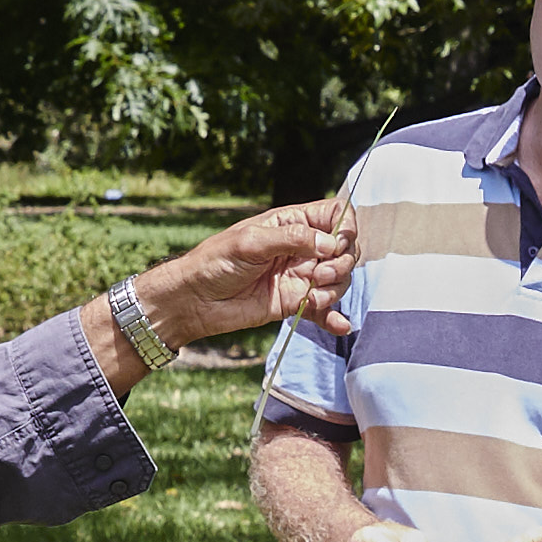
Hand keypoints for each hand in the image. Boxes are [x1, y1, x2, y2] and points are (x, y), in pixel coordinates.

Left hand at [145, 196, 353, 347]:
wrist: (195, 300)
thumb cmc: (215, 261)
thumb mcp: (251, 241)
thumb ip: (292, 239)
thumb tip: (331, 245)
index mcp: (291, 223)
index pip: (335, 216)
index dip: (346, 227)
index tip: (339, 244)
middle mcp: (301, 248)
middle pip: (344, 250)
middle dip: (341, 263)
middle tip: (318, 275)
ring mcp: (300, 276)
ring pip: (339, 280)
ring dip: (335, 289)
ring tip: (312, 297)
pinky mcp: (295, 303)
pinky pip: (324, 310)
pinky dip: (335, 318)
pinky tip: (340, 326)